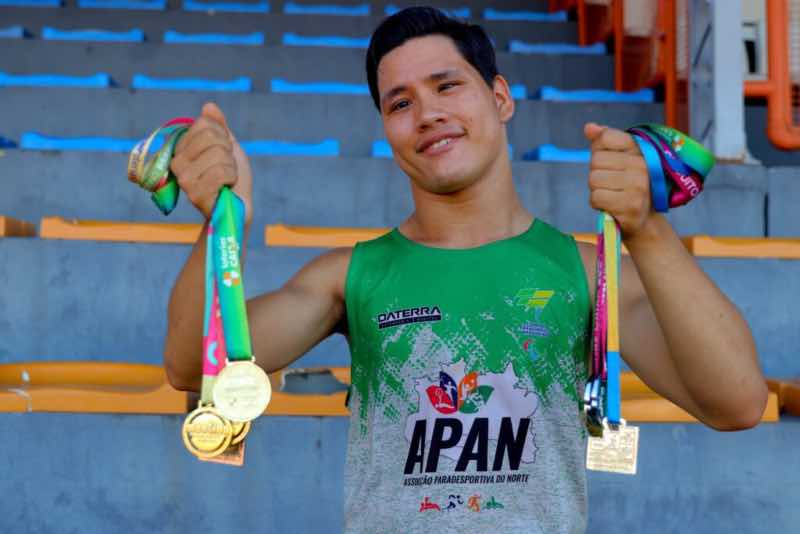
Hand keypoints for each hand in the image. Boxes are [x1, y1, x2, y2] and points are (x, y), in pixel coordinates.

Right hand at [170, 102, 252, 224]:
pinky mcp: (194, 194)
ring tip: (226, 180)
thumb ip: (219, 127)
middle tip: (226, 168)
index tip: (224, 153)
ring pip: (218, 155)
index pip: (204, 123)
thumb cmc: (232, 178)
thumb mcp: (229, 147)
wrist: (238, 208)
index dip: (223, 137)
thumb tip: (209, 106)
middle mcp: (177, 162)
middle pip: (211, 137)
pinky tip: (226, 188)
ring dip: (231, 168)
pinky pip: (221, 172)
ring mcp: (184, 179)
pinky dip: (232, 179)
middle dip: (228, 152)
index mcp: (182, 148)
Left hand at [584, 122, 653, 239]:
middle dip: (597, 173)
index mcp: (640, 150)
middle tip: (611, 183)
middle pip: (595, 161)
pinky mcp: (630, 205)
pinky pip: (596, 197)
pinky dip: (597, 203)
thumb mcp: (620, 159)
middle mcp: (642, 165)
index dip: (599, 150)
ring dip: (596, 190)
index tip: (610, 162)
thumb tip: (588, 127)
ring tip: (612, 194)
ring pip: (593, 180)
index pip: (606, 137)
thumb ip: (604, 142)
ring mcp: (638, 186)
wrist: (644, 220)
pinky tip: (611, 205)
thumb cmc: (628, 186)